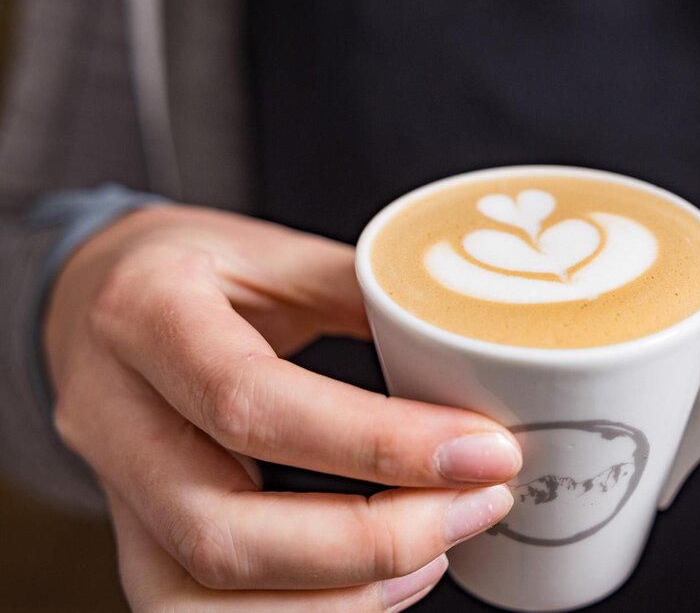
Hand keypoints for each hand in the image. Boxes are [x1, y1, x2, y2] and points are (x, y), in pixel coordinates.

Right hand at [45, 205, 521, 609]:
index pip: (254, 402)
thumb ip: (367, 292)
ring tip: (438, 551)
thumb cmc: (192, 267)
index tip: (482, 450)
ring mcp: (113, 490)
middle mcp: (112, 415)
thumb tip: (472, 343)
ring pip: (199, 597)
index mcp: (148, 314)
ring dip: (341, 598)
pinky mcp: (133, 537)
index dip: (378, 443)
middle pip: (224, 531)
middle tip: (478, 506)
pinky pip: (196, 612)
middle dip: (373, 540)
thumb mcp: (275, 249)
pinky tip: (381, 584)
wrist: (91, 294)